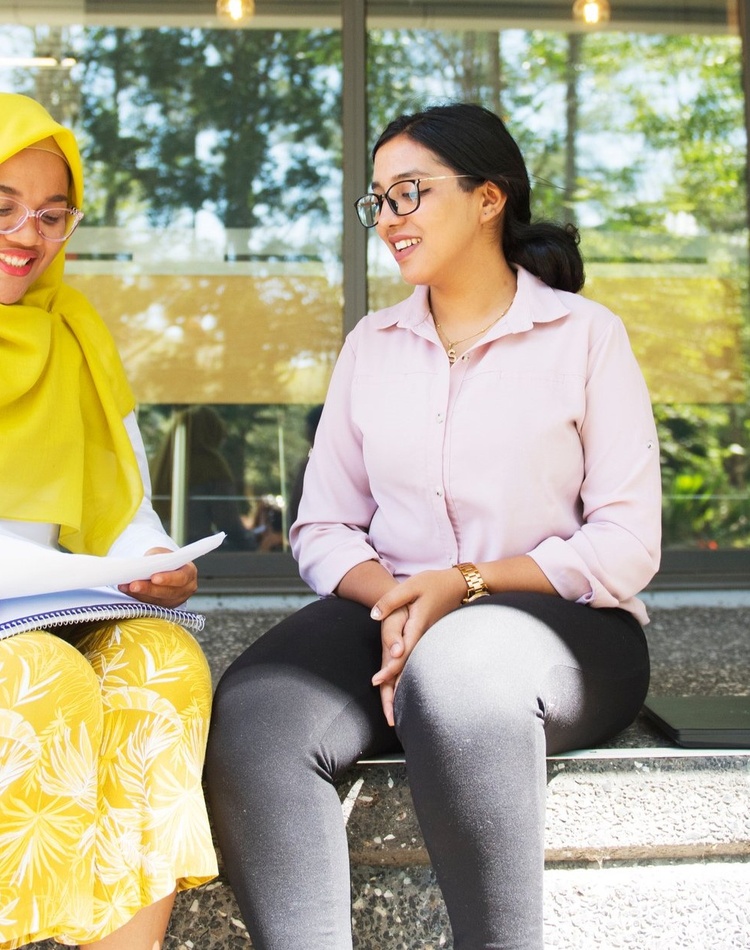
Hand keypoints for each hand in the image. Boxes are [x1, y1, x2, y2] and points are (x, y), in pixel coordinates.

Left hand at [118, 547, 197, 607]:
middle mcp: (186, 589)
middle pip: (167, 592)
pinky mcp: (164, 606)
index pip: (181, 578)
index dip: (168, 579)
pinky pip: (150, 603)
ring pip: (157, 600)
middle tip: (133, 585)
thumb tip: (142, 565)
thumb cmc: (165, 559)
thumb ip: (157, 559)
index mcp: (189, 573)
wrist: (166, 567)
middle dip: (148, 589)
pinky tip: (126, 590)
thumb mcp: (163, 553)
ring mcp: (176, 600)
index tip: (153, 578)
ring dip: (139, 594)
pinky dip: (137, 596)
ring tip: (125, 586)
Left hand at [370, 568, 465, 724]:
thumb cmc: (433, 583)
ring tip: (394, 714)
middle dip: (397, 693)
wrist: (459, 585)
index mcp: (418, 627)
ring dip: (404, 690)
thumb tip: (373, 615)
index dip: (389, 669)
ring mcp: (428, 642)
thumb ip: (391, 601)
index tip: (376, 681)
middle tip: (389, 719)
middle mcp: (424, 639)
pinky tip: (405, 689)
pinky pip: (417, 663)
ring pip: (413, 669)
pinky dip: (409, 678)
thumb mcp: (411, 586)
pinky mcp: (429, 641)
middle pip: (408, 669)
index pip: (402, 653)